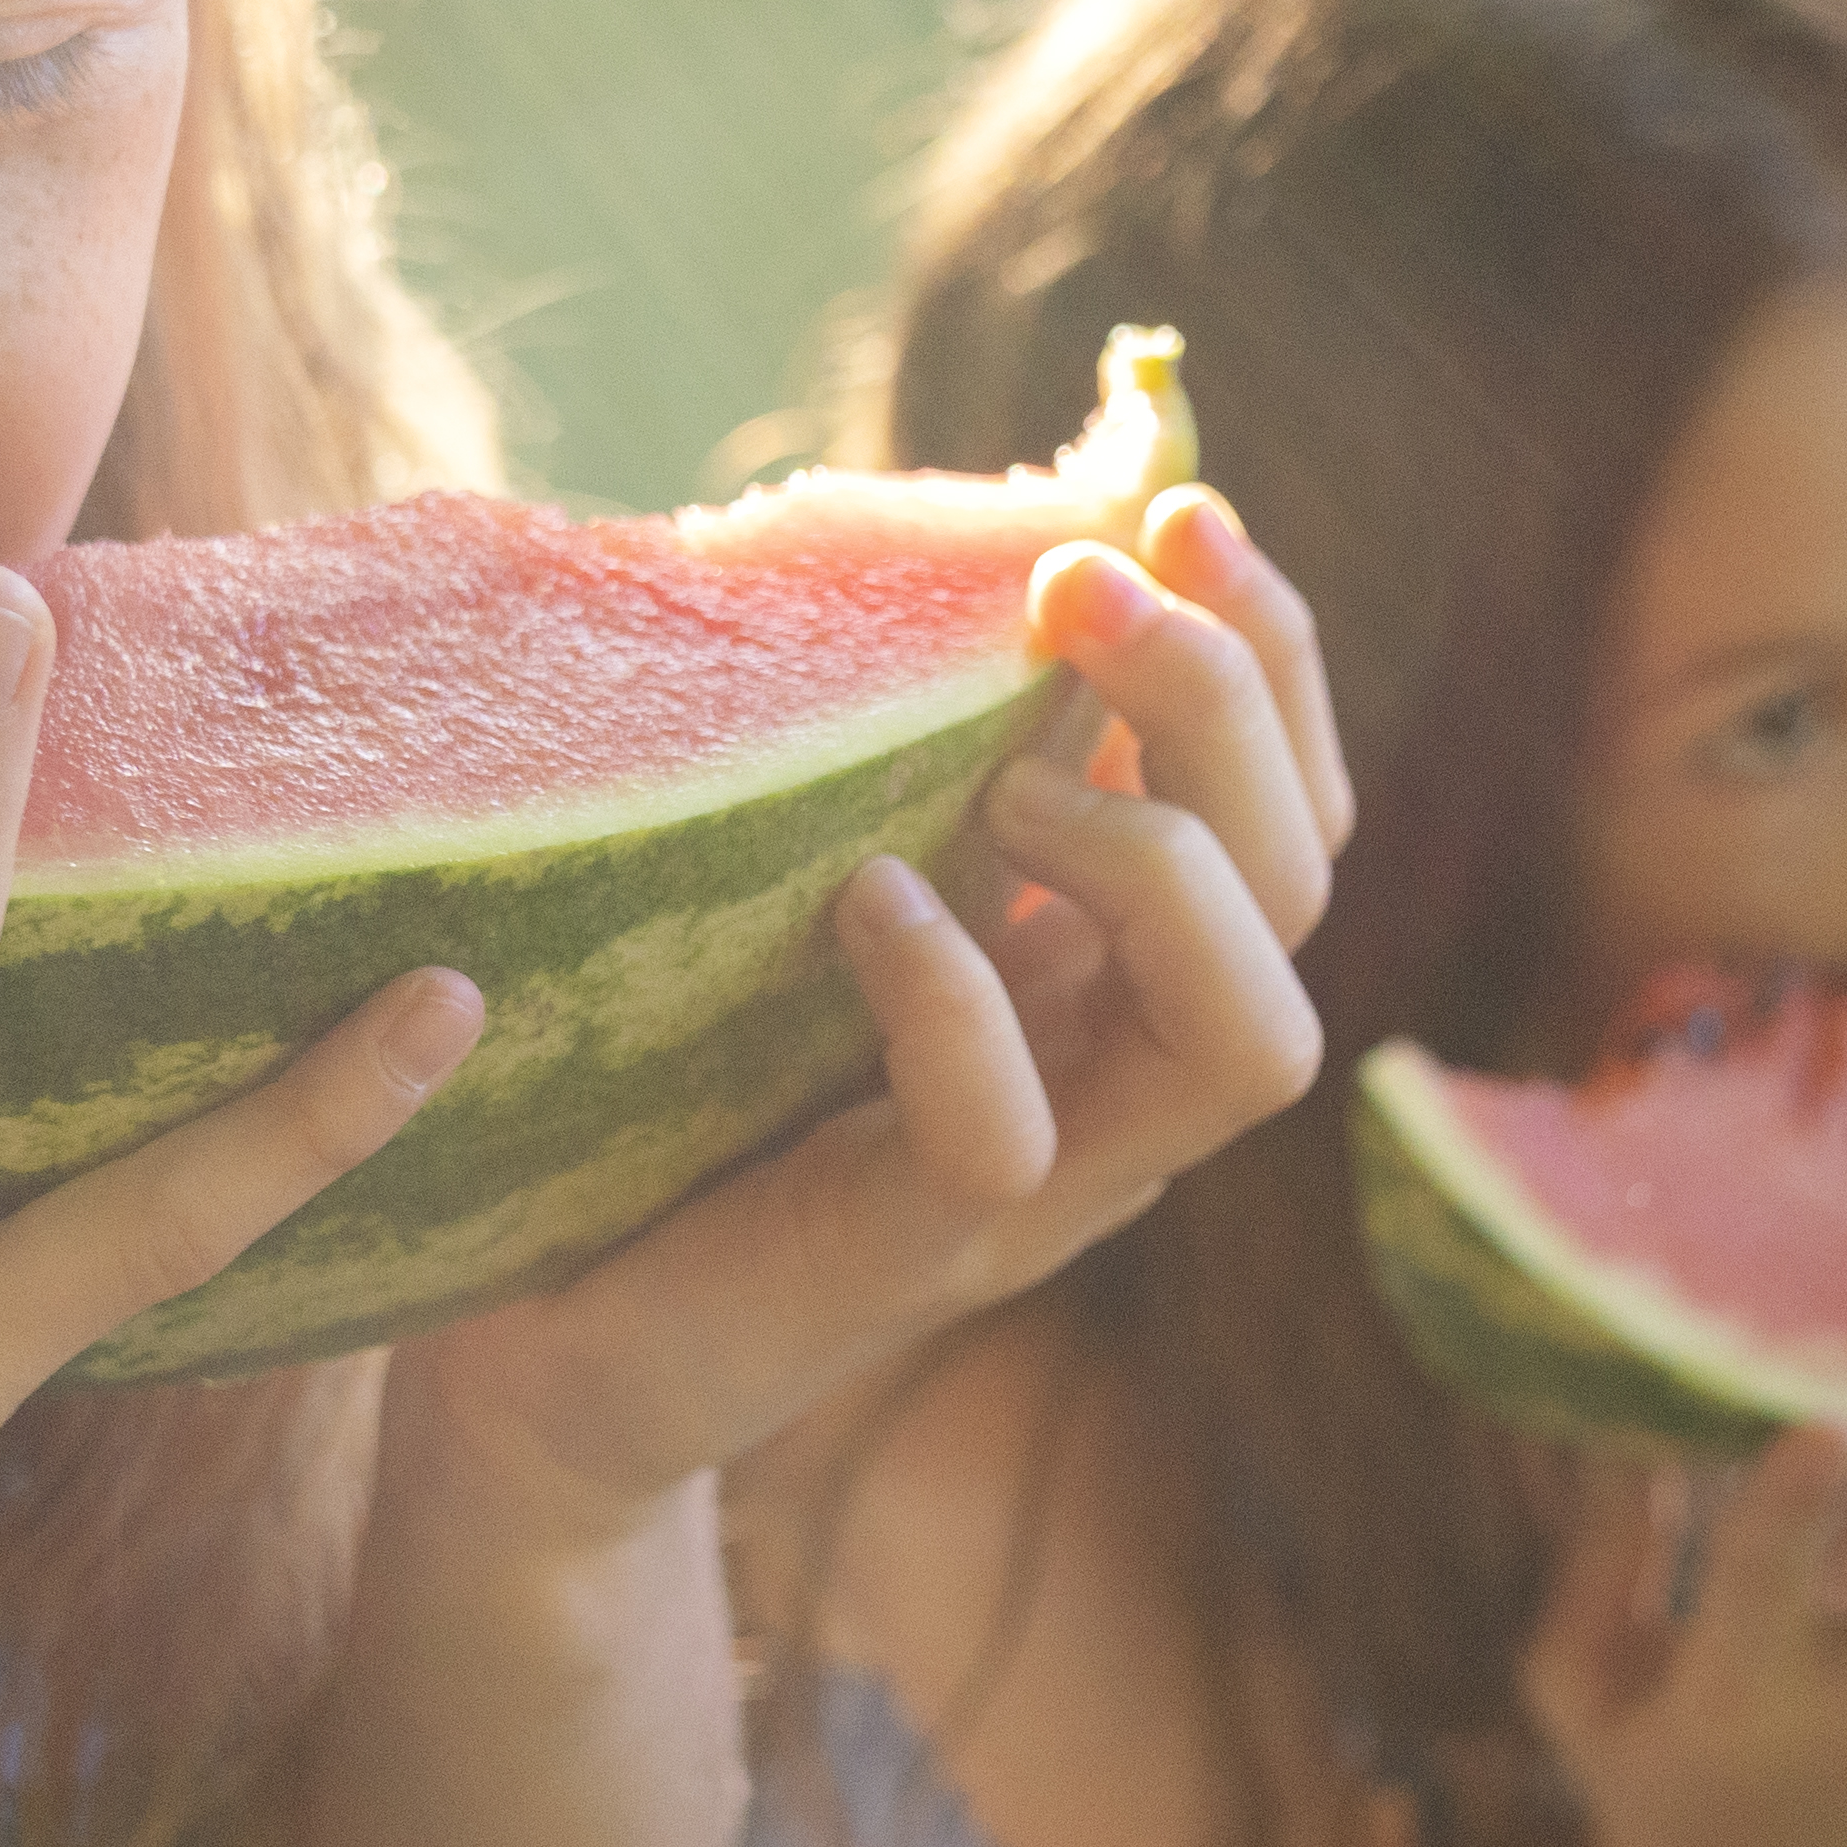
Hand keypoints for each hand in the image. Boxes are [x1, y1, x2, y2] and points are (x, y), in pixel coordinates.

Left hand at [384, 484, 1353, 1540]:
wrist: (543, 1338)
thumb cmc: (673, 1081)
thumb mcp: (819, 876)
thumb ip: (906, 760)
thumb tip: (952, 542)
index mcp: (1117, 980)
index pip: (1295, 815)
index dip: (1272, 656)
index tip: (1172, 507)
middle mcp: (1121, 1082)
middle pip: (1303, 896)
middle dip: (1227, 706)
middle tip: (1079, 586)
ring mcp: (1044, 1181)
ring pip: (1248, 1040)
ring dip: (1159, 861)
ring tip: (1000, 779)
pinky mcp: (918, 1249)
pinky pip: (1008, 1132)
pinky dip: (958, 1000)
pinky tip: (865, 902)